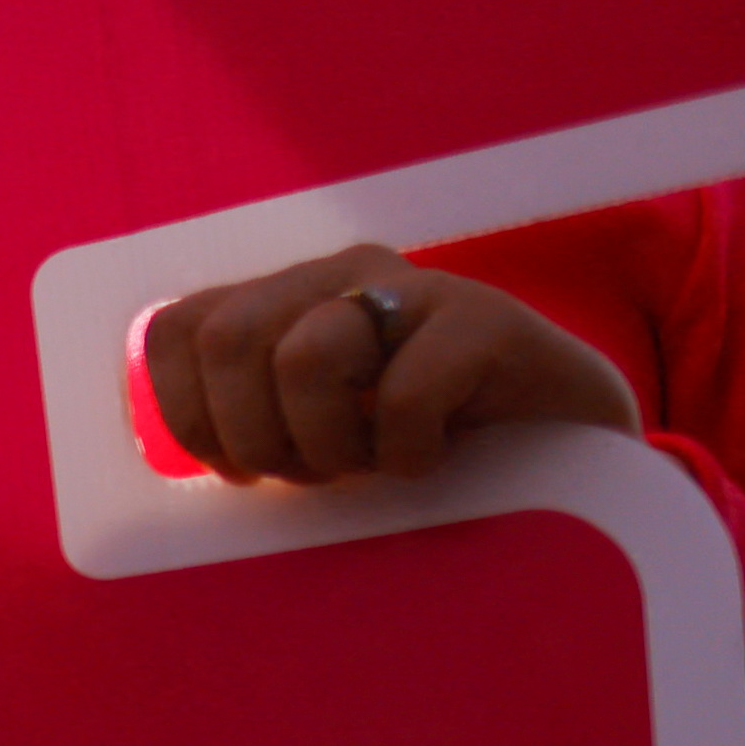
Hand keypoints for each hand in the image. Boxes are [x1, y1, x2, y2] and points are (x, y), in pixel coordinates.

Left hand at [140, 243, 638, 486]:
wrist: (572, 447)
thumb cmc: (427, 451)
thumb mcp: (320, 435)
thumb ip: (248, 422)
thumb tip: (171, 470)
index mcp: (289, 295)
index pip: (177, 330)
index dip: (192, 416)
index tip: (246, 470)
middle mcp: (344, 272)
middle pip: (227, 339)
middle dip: (254, 436)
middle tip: (317, 473)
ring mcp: (418, 286)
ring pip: (302, 357)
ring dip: (326, 445)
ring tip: (374, 464)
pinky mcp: (486, 319)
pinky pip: (402, 397)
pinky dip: (407, 456)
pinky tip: (438, 458)